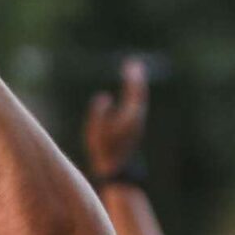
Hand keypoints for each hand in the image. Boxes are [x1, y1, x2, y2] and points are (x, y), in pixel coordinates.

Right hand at [83, 58, 149, 178]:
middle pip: (138, 94)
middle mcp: (136, 118)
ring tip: (132, 71)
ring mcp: (135, 123)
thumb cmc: (104, 151)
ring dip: (134, 86)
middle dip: (135, 79)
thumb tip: (105, 96)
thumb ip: (99, 113)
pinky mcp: (132, 127)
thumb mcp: (96, 132)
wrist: (116, 169)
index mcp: (130, 118)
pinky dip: (132, 95)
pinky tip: (129, 91)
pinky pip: (133, 105)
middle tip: (134, 64)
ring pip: (137, 100)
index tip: (133, 65)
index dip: (134, 79)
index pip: (135, 94)